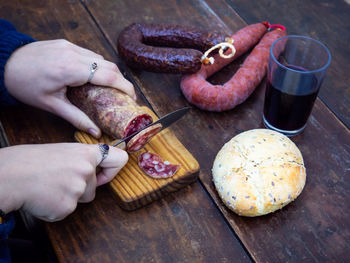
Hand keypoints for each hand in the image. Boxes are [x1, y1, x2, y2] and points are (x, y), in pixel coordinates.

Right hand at [0, 143, 127, 221]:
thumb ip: (82, 160)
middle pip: (94, 189)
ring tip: (48, 187)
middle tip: (57, 180)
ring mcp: (78, 189)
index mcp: (86, 153)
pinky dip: (55, 208)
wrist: (9, 176)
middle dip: (79, 189)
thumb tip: (93, 169)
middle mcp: (87, 170)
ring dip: (67, 198)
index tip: (104, 174)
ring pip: (80, 200)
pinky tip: (43, 197)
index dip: (113, 169)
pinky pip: (66, 211)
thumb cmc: (30, 161)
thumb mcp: (62, 151)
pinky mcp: (67, 206)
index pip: (119, 158)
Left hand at [4, 39, 134, 137]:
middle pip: (109, 65)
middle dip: (121, 80)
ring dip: (109, 72)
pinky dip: (97, 66)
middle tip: (125, 96)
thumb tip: (95, 132)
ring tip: (111, 89)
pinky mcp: (66, 43)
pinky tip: (94, 77)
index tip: (133, 98)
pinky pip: (90, 54)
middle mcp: (73, 54)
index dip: (125, 86)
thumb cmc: (24, 85)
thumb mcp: (51, 105)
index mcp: (70, 70)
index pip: (108, 75)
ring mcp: (70, 46)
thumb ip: (76, 118)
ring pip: (101, 58)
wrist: (4, 63)